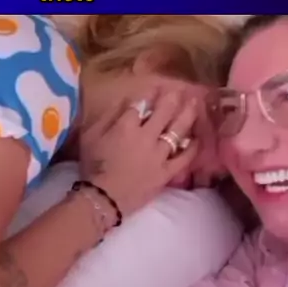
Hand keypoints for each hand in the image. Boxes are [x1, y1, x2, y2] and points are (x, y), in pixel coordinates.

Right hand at [79, 92, 198, 217]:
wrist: (103, 199)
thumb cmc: (93, 167)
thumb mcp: (91, 138)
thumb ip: (108, 118)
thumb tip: (124, 104)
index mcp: (126, 126)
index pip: (140, 104)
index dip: (149, 94)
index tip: (156, 87)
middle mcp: (146, 136)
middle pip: (164, 112)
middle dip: (173, 98)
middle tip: (181, 90)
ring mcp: (159, 154)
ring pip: (177, 130)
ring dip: (187, 115)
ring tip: (194, 104)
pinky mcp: (166, 172)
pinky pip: (184, 158)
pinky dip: (191, 148)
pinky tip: (196, 139)